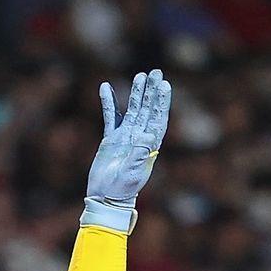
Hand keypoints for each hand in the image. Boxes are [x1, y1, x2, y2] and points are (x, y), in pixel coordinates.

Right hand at [83, 68, 170, 229]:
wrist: (106, 198)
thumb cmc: (122, 189)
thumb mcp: (133, 172)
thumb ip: (140, 154)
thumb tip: (148, 135)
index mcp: (149, 147)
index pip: (158, 119)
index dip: (162, 102)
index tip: (164, 85)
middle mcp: (139, 139)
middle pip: (147, 110)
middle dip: (152, 91)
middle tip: (155, 72)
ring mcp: (125, 138)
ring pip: (132, 110)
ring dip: (136, 93)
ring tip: (140, 76)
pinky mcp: (111, 140)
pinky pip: (110, 117)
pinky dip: (109, 102)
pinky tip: (106, 86)